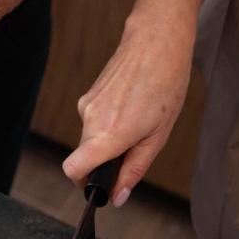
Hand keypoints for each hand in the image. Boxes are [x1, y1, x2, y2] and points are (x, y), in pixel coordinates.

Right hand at [60, 13, 194, 205]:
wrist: (156, 42)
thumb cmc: (165, 84)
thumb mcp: (158, 136)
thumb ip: (134, 169)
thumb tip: (118, 196)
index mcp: (109, 134)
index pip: (73, 169)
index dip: (85, 183)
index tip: (103, 184)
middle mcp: (90, 120)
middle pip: (84, 157)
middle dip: (105, 160)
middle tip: (136, 146)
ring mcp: (86, 105)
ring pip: (90, 139)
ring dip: (110, 140)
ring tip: (139, 121)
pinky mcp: (88, 95)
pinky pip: (94, 122)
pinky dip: (109, 124)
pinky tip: (132, 107)